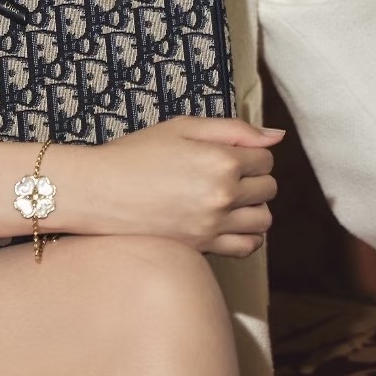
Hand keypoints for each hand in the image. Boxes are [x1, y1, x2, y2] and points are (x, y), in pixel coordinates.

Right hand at [53, 115, 284, 256]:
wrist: (99, 191)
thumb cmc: (136, 154)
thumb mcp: (182, 128)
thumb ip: (234, 129)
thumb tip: (276, 136)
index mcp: (221, 160)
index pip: (266, 160)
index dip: (250, 154)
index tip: (229, 154)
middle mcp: (223, 195)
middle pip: (268, 189)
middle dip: (254, 179)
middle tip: (226, 174)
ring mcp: (213, 225)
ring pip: (263, 221)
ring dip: (253, 208)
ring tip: (229, 199)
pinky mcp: (202, 247)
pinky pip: (247, 248)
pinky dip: (247, 236)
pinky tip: (228, 223)